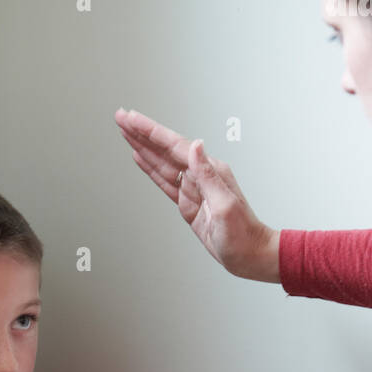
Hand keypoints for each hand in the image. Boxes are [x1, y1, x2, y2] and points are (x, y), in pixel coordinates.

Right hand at [114, 107, 278, 281]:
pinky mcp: (187, 202)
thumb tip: (196, 146)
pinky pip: (164, 180)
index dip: (151, 131)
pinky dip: (150, 168)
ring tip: (125, 131)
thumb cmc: (243, 234)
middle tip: (121, 116)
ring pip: (161, 162)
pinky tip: (140, 157)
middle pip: (164, 148)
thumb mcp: (225, 205)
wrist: (249, 254)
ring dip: (142, 146)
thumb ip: (208, 176)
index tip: (132, 118)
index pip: (174, 145)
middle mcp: (200, 175)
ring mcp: (192, 188)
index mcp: (209, 171)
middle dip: (141, 132)